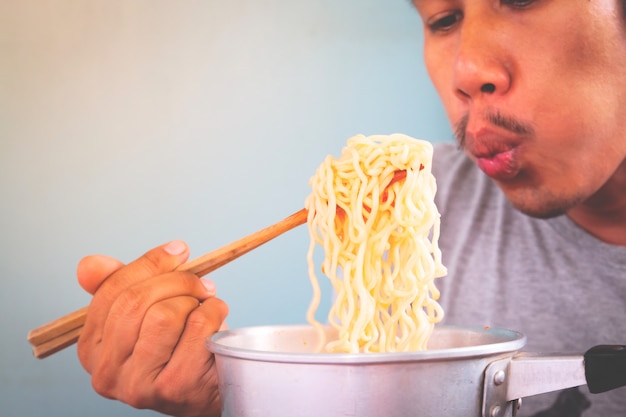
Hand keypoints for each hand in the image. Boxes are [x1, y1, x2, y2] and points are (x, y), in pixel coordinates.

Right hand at [76, 241, 228, 416]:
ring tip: (205, 308)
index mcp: (91, 348)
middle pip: (136, 301)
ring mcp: (137, 385)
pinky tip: (217, 321)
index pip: (111, 291)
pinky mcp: (172, 388)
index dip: (149, 263)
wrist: (211, 387)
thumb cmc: (178, 344)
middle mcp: (106, 372)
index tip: (179, 251)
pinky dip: (214, 313)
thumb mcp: (145, 312)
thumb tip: (89, 264)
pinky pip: (196, 328)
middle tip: (202, 283)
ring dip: (195, 301)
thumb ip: (118, 285)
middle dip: (178, 280)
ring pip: (164, 315)